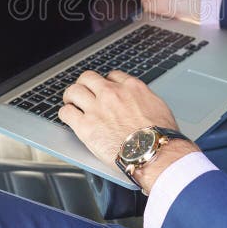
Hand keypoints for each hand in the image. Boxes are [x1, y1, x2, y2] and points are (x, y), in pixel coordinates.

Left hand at [59, 70, 199, 193]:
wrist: (154, 152)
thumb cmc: (161, 136)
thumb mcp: (158, 107)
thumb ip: (144, 100)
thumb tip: (141, 103)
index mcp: (131, 88)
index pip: (113, 76)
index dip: (107, 82)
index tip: (105, 89)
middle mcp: (112, 93)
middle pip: (89, 78)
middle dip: (85, 84)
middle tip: (83, 92)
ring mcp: (97, 108)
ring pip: (73, 91)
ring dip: (71, 97)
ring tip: (71, 103)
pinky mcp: (85, 126)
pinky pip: (66, 113)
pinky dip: (65, 114)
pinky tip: (68, 118)